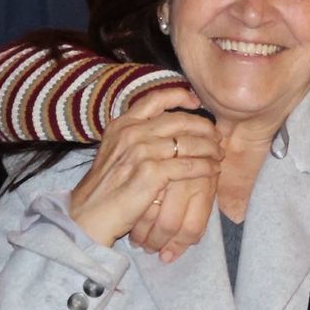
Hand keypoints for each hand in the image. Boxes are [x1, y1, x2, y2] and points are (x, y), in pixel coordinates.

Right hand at [69, 87, 223, 248]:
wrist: (90, 214)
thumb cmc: (106, 186)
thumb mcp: (115, 150)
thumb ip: (136, 135)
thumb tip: (168, 126)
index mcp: (122, 124)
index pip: (155, 99)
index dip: (180, 96)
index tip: (196, 102)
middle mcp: (132, 133)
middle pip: (180, 120)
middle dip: (204, 127)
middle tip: (216, 137)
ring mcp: (142, 151)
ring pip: (189, 143)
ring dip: (209, 149)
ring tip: (218, 155)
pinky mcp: (152, 172)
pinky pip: (189, 165)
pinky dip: (206, 167)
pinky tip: (213, 171)